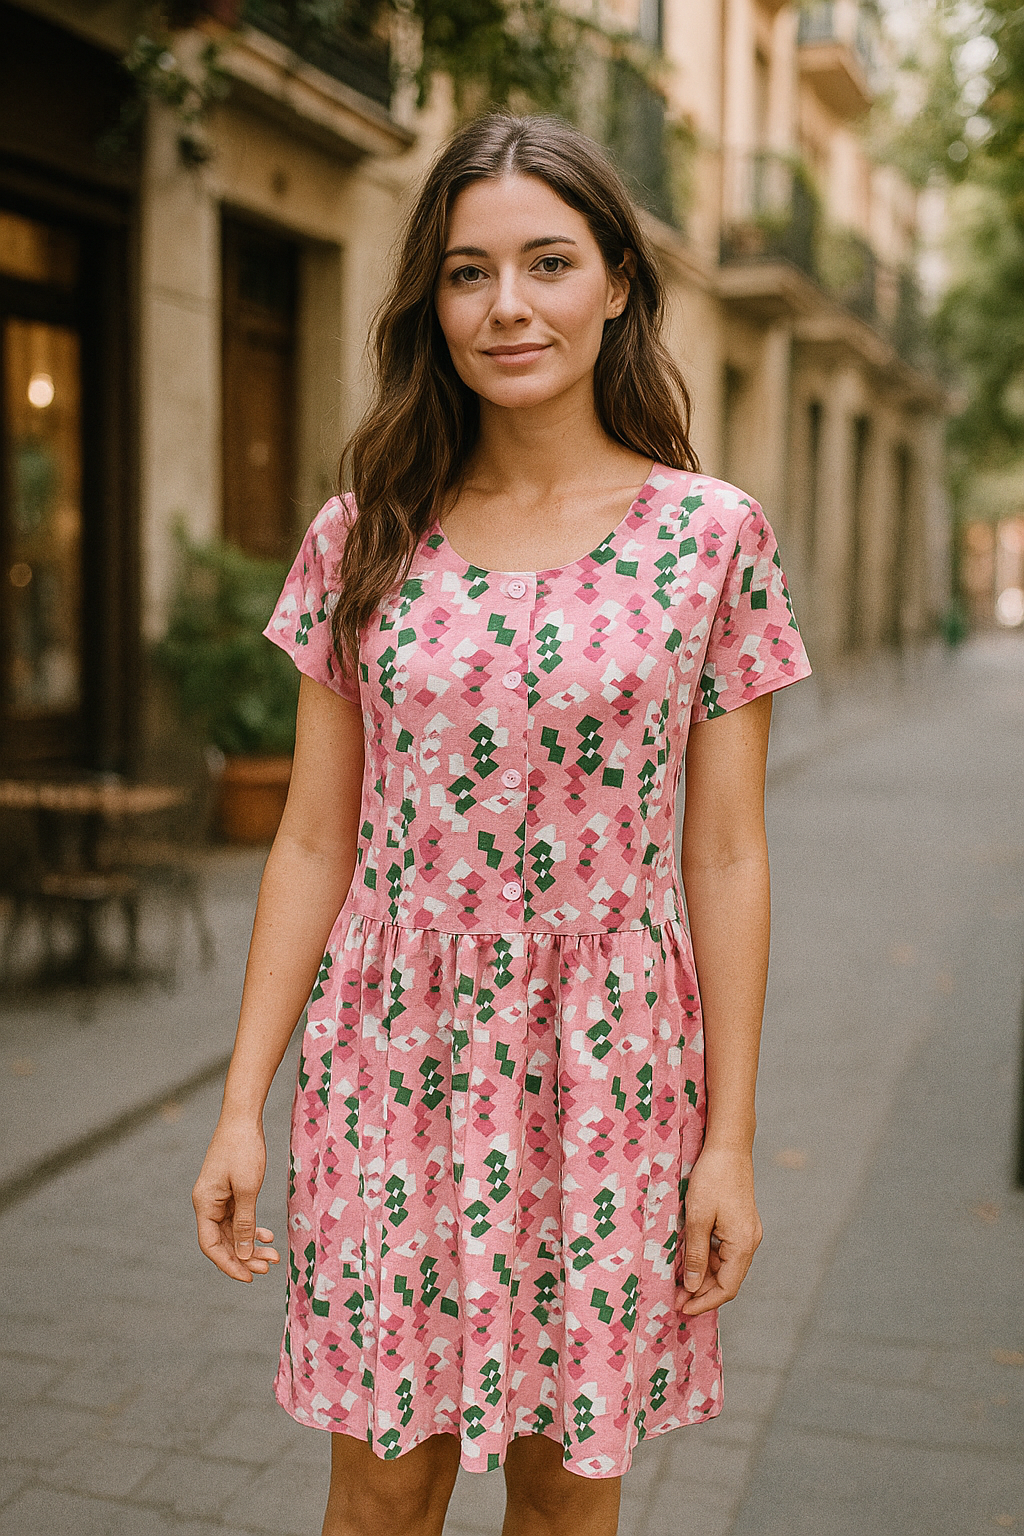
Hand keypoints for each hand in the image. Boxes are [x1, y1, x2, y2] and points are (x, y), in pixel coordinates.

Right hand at [192, 1119, 280, 1282]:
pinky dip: (252, 1228)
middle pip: (223, 1241)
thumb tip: (244, 1253)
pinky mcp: (228, 1190)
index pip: (211, 1245)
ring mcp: (217, 1197)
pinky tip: (268, 1236)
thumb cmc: (244, 1149)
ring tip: (273, 1257)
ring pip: (233, 1231)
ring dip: (251, 1245)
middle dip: (244, 1257)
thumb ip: (246, 1222)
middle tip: (268, 1268)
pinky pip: (238, 1217)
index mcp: (204, 1204)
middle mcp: (207, 1203)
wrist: (242, 1117)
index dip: (228, 1264)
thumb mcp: (247, 1188)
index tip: (249, 1277)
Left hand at [674, 1143, 761, 1316]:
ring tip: (676, 1278)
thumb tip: (692, 1286)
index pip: (727, 1288)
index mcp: (743, 1244)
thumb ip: (696, 1255)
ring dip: (702, 1274)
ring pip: (724, 1265)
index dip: (704, 1302)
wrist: (729, 1146)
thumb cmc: (713, 1178)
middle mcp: (749, 1242)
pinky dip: (706, 1257)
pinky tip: (687, 1256)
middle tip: (674, 1296)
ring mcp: (745, 1232)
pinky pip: (723, 1250)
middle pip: (727, 1279)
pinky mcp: (739, 1223)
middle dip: (700, 1291)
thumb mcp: (698, 1218)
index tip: (681, 1308)